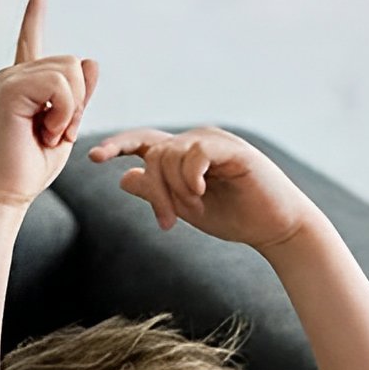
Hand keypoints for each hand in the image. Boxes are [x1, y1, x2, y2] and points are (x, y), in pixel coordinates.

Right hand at [0, 0, 97, 210]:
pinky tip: (47, 133)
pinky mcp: (10, 89)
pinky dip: (64, 112)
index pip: (31, 40)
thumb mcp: (65, 127)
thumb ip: (78, 95)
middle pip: (72, 62)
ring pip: (69, 70)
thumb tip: (90, 60)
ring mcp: (9, 78)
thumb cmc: (29, 168)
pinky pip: (59, 84)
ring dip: (71, 110)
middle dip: (78, 102)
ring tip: (48, 135)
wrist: (4, 194)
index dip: (34, 16)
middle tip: (56, 134)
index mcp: (23, 83)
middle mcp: (13, 74)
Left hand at [88, 126, 310, 249]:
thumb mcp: (186, 209)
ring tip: (194, 209)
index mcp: (183, 155)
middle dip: (155, 192)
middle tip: (167, 223)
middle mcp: (195, 142)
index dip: (118, 145)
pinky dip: (191, 177)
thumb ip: (157, 193)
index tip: (94, 158)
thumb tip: (125, 178)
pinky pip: (194, 153)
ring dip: (175, 190)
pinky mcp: (231, 149)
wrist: (273, 227)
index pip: (143, 142)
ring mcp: (213, 142)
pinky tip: (202, 193)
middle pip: (154, 155)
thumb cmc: (234, 217)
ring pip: (171, 156)